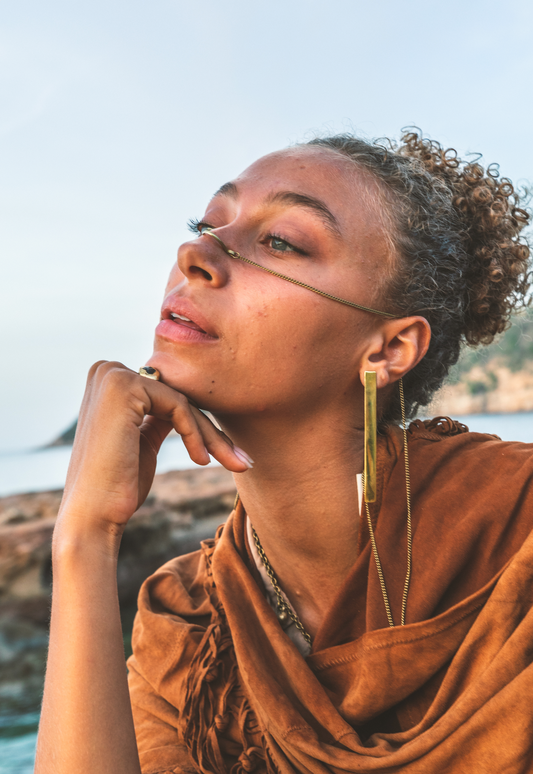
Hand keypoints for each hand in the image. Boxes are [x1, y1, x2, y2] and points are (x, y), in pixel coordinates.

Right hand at [56, 361, 249, 543]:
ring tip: (236, 464)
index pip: (168, 395)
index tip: (231, 452)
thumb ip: (159, 415)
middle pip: (177, 396)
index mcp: (108, 381)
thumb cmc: (118, 487)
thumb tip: (186, 403)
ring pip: (183, 401)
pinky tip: (200, 460)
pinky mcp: (123, 387)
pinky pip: (178, 405)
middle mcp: (106, 371)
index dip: (200, 424)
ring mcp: (112, 376)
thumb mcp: (143, 440)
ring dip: (212, 436)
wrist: (93, 515)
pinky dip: (195, 434)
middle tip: (244, 460)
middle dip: (211, 430)